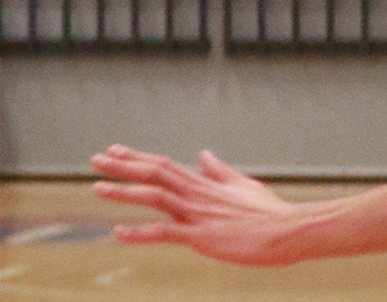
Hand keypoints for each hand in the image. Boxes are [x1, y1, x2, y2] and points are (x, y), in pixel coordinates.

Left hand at [92, 144, 303, 265]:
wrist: (290, 231)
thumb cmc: (269, 212)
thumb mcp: (243, 185)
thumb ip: (219, 171)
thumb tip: (203, 155)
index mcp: (203, 183)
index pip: (163, 164)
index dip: (136, 157)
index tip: (113, 150)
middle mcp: (196, 194)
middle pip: (153, 173)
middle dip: (122, 167)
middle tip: (95, 161)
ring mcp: (197, 215)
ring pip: (154, 197)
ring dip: (124, 192)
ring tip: (97, 188)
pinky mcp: (203, 237)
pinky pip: (166, 233)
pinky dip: (140, 232)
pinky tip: (119, 233)